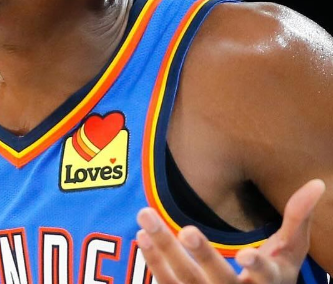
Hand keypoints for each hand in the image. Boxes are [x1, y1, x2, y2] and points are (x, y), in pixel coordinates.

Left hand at [135, 178, 325, 282]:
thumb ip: (298, 219)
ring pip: (184, 280)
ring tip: (146, 219)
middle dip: (203, 255)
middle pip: (217, 279)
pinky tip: (142, 237)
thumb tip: (318, 184)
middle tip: (186, 230)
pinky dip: (154, 262)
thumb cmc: (272, 274)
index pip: (264, 277)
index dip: (257, 268)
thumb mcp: (289, 251)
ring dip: (164, 250)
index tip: (246, 255)